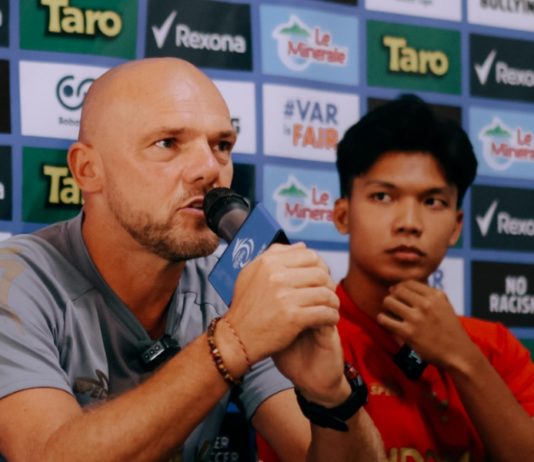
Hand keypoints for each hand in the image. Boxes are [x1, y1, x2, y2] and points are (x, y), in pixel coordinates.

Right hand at [225, 243, 340, 376]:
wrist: (236, 338)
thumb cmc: (246, 306)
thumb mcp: (252, 272)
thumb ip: (276, 255)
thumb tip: (302, 245)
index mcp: (269, 262)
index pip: (309, 255)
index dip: (320, 265)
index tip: (321, 277)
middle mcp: (276, 276)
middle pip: (320, 273)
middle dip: (329, 284)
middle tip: (328, 294)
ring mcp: (285, 297)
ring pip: (325, 293)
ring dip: (333, 301)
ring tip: (331, 307)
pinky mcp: (292, 317)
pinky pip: (324, 312)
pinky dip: (331, 316)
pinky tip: (329, 319)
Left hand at [377, 280, 477, 369]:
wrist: (458, 354)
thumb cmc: (450, 330)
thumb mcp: (445, 305)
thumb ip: (429, 294)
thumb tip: (407, 286)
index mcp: (435, 296)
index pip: (408, 283)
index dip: (400, 286)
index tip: (396, 292)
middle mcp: (426, 304)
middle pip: (397, 290)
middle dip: (393, 295)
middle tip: (392, 302)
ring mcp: (416, 318)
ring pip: (389, 302)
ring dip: (386, 306)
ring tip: (388, 311)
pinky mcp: (408, 333)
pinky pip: (385, 320)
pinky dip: (382, 318)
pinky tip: (384, 320)